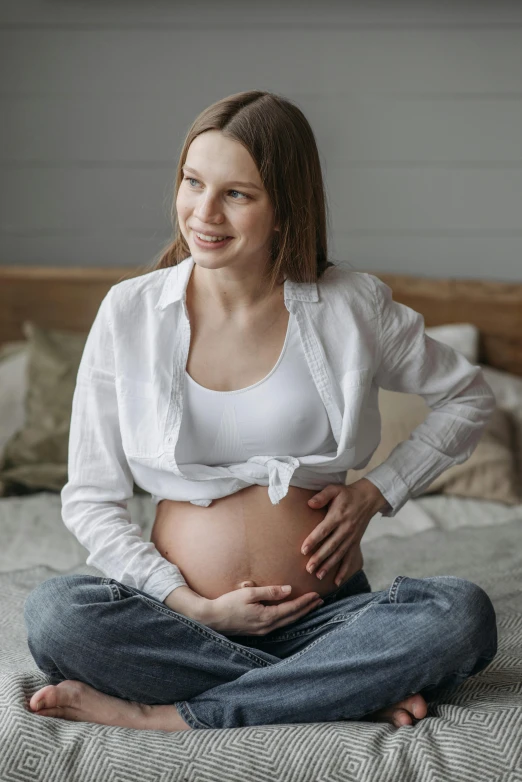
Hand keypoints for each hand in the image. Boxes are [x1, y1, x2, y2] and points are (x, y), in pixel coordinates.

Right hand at [204, 581, 324, 635]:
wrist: (211, 619)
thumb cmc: (228, 604)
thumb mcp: (249, 593)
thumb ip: (270, 591)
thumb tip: (288, 589)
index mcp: (267, 617)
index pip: (291, 608)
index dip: (305, 602)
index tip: (316, 595)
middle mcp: (267, 627)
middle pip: (292, 617)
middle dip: (307, 609)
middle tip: (320, 601)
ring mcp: (262, 631)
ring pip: (287, 622)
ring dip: (299, 614)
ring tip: (310, 606)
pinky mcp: (257, 631)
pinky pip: (278, 624)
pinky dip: (289, 617)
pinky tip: (291, 613)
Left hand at [301, 480, 387, 586]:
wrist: (368, 498)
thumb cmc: (347, 494)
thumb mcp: (334, 489)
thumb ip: (322, 496)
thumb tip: (310, 503)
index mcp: (338, 516)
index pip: (324, 530)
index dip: (313, 540)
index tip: (303, 550)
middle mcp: (345, 529)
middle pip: (330, 546)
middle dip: (319, 558)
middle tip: (308, 569)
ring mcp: (351, 537)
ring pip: (339, 554)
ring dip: (329, 566)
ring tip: (318, 575)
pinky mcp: (355, 542)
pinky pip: (350, 558)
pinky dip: (344, 571)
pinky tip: (337, 581)